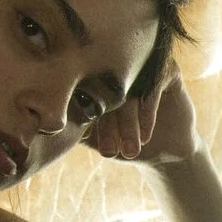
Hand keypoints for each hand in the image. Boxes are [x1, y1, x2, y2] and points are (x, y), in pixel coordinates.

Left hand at [85, 66, 200, 165]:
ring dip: (129, 124)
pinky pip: (154, 87)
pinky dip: (147, 114)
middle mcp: (119, 70)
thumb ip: (79, 132)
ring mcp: (143, 67)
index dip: (91, 124)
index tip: (97, 150)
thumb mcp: (100, 141)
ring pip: (131, 92)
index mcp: (98, 81)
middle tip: (111, 153)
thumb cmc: (126, 145)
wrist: (167, 151)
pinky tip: (145, 137)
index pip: (89, 97)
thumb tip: (55, 129)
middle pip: (110, 94)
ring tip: (130, 151)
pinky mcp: (166, 69)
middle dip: (111, 127)